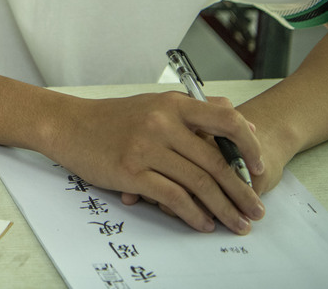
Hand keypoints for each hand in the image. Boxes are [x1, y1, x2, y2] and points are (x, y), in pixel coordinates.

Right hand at [49, 92, 266, 233]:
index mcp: (172, 104)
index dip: (248, 146)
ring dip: (222, 208)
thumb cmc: (112, 118)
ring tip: (236, 223)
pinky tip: (202, 223)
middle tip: (255, 210)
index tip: (258, 167)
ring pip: (198, 183)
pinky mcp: (131, 171)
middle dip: (241, 191)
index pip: (226, 120)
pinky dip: (193, 214)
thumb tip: (239, 119)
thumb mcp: (154, 103)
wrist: (69, 126)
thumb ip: (194, 109)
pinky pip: (173, 197)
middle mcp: (162, 123)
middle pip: (215, 162)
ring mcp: (146, 148)